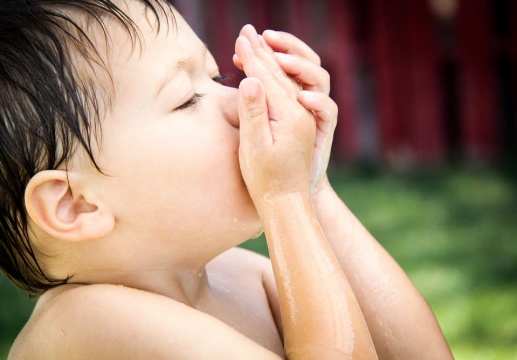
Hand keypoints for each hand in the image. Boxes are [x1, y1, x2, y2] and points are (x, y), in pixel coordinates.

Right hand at [234, 25, 315, 205]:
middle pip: (278, 75)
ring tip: (256, 45)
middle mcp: (301, 113)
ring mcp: (302, 119)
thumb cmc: (266, 180)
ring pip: (286, 81)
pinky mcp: (299, 125)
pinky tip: (267, 75)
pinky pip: (288, 93)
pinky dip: (276, 79)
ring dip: (270, 62)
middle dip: (261, 52)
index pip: (268, 79)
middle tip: (246, 31)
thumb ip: (253, 114)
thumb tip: (251, 80)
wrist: (287, 202)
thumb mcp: (255, 149)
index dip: (252, 57)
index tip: (240, 38)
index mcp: (290, 117)